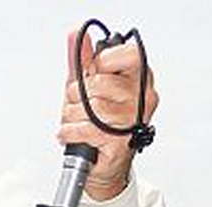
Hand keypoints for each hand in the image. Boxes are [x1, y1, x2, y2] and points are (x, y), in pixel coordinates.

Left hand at [58, 27, 159, 200]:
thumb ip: (82, 61)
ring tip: (75, 122)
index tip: (94, 75)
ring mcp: (133, 120)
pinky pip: (85, 128)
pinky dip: (69, 132)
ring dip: (71, 116)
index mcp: (139, 78)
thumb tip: (76, 36)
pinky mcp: (120, 141)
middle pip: (99, 83)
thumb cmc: (98, 125)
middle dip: (77, 96)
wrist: (103, 165)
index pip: (126, 55)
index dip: (101, 64)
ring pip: (90, 107)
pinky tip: (71, 134)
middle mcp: (142, 98)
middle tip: (79, 106)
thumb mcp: (87, 87)